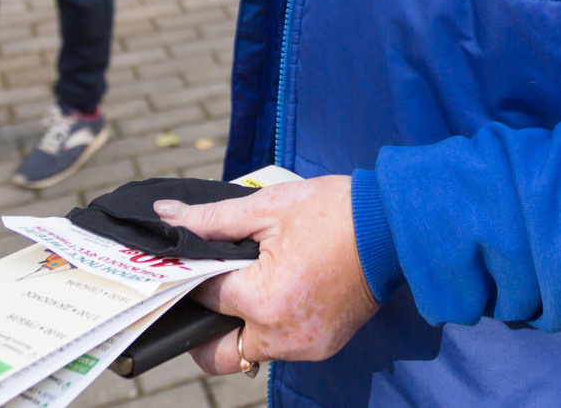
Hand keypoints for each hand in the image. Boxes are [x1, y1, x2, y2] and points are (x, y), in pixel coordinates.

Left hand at [155, 175, 378, 373]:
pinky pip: (282, 347)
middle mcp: (281, 334)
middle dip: (206, 329)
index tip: (200, 261)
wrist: (393, 227)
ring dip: (244, 324)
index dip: (197, 277)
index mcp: (264, 299)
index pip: (205, 298)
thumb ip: (212, 220)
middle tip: (211, 293)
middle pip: (219, 352)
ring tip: (255, 282)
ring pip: (252, 351)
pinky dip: (273, 325)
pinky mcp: (323, 347)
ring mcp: (305, 346)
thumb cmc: (334, 213)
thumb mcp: (268, 207)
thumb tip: (167, 217)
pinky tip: (283, 290)